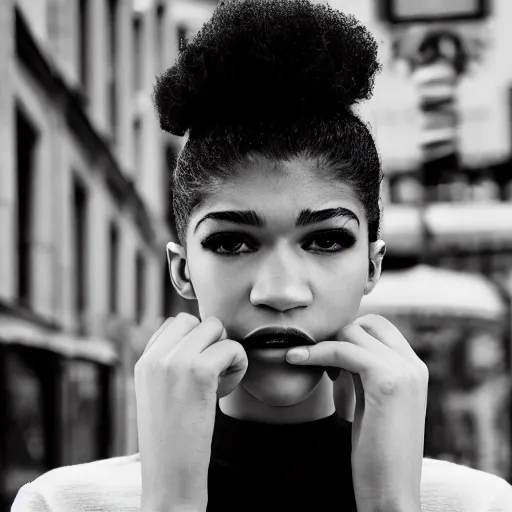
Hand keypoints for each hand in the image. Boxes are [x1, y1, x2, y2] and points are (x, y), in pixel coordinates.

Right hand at [135, 313, 247, 511]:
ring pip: (216, 328)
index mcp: (144, 361)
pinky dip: (239, 365)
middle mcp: (156, 356)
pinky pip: (232, 348)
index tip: (198, 369)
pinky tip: (227, 389)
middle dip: (212, 340)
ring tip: (220, 380)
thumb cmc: (172, 438)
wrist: (169, 476)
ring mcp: (175, 361)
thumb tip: (200, 334)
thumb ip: (169, 362)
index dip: (195, 340)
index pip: (175, 322)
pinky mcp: (199, 372)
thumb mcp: (158, 393)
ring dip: (227, 350)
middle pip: (197, 320)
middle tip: (213, 372)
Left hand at [285, 314, 427, 511]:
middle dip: (337, 336)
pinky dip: (316, 352)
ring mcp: (405, 371)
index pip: (378, 326)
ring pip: (353, 332)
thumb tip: (337, 347)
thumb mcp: (371, 400)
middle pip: (366, 323)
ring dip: (323, 344)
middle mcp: (414, 365)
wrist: (391, 492)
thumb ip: (362, 372)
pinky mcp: (388, 381)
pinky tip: (296, 360)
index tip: (328, 359)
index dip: (349, 335)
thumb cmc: (376, 451)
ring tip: (308, 366)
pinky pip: (344, 350)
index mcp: (413, 368)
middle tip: (320, 364)